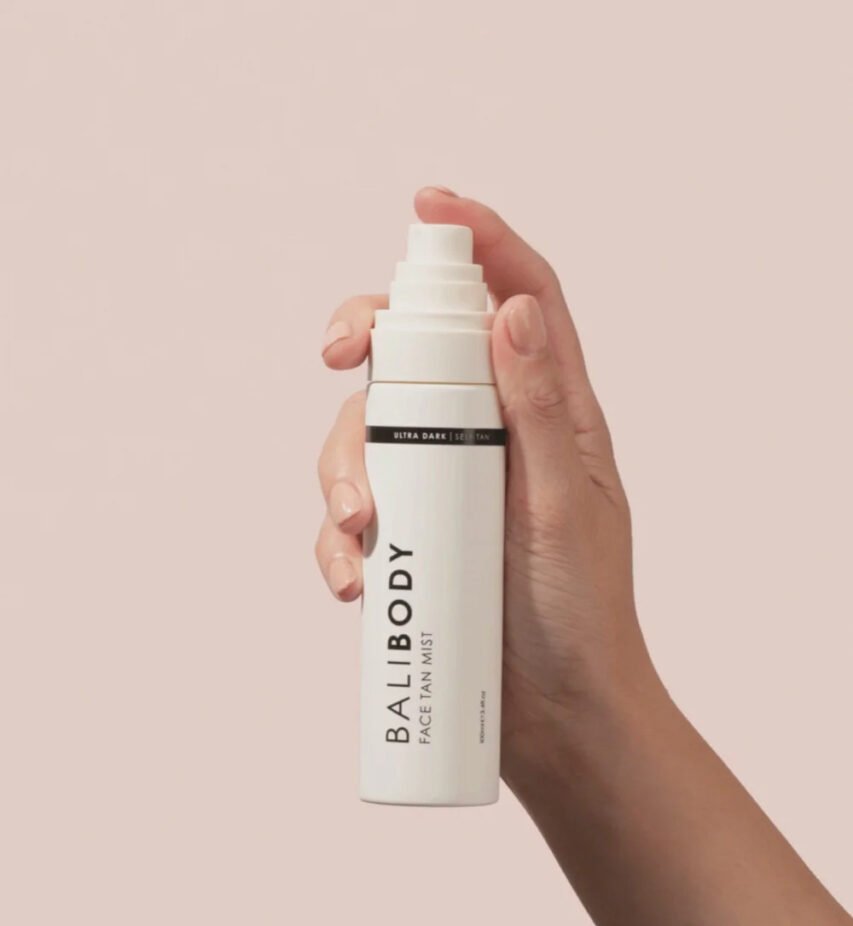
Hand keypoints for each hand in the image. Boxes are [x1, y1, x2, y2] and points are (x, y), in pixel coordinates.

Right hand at [315, 186, 655, 781]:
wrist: (556, 716)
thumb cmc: (579, 615)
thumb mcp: (567, 508)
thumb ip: (540, 412)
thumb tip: (512, 308)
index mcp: (546, 415)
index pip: (518, 300)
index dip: (479, 239)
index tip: (426, 202)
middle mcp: (490, 438)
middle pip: (418, 353)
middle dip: (368, 340)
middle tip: (336, 356)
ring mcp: (444, 487)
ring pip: (368, 433)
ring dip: (342, 469)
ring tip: (356, 535)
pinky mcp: (409, 538)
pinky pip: (352, 512)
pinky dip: (335, 537)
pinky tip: (348, 581)